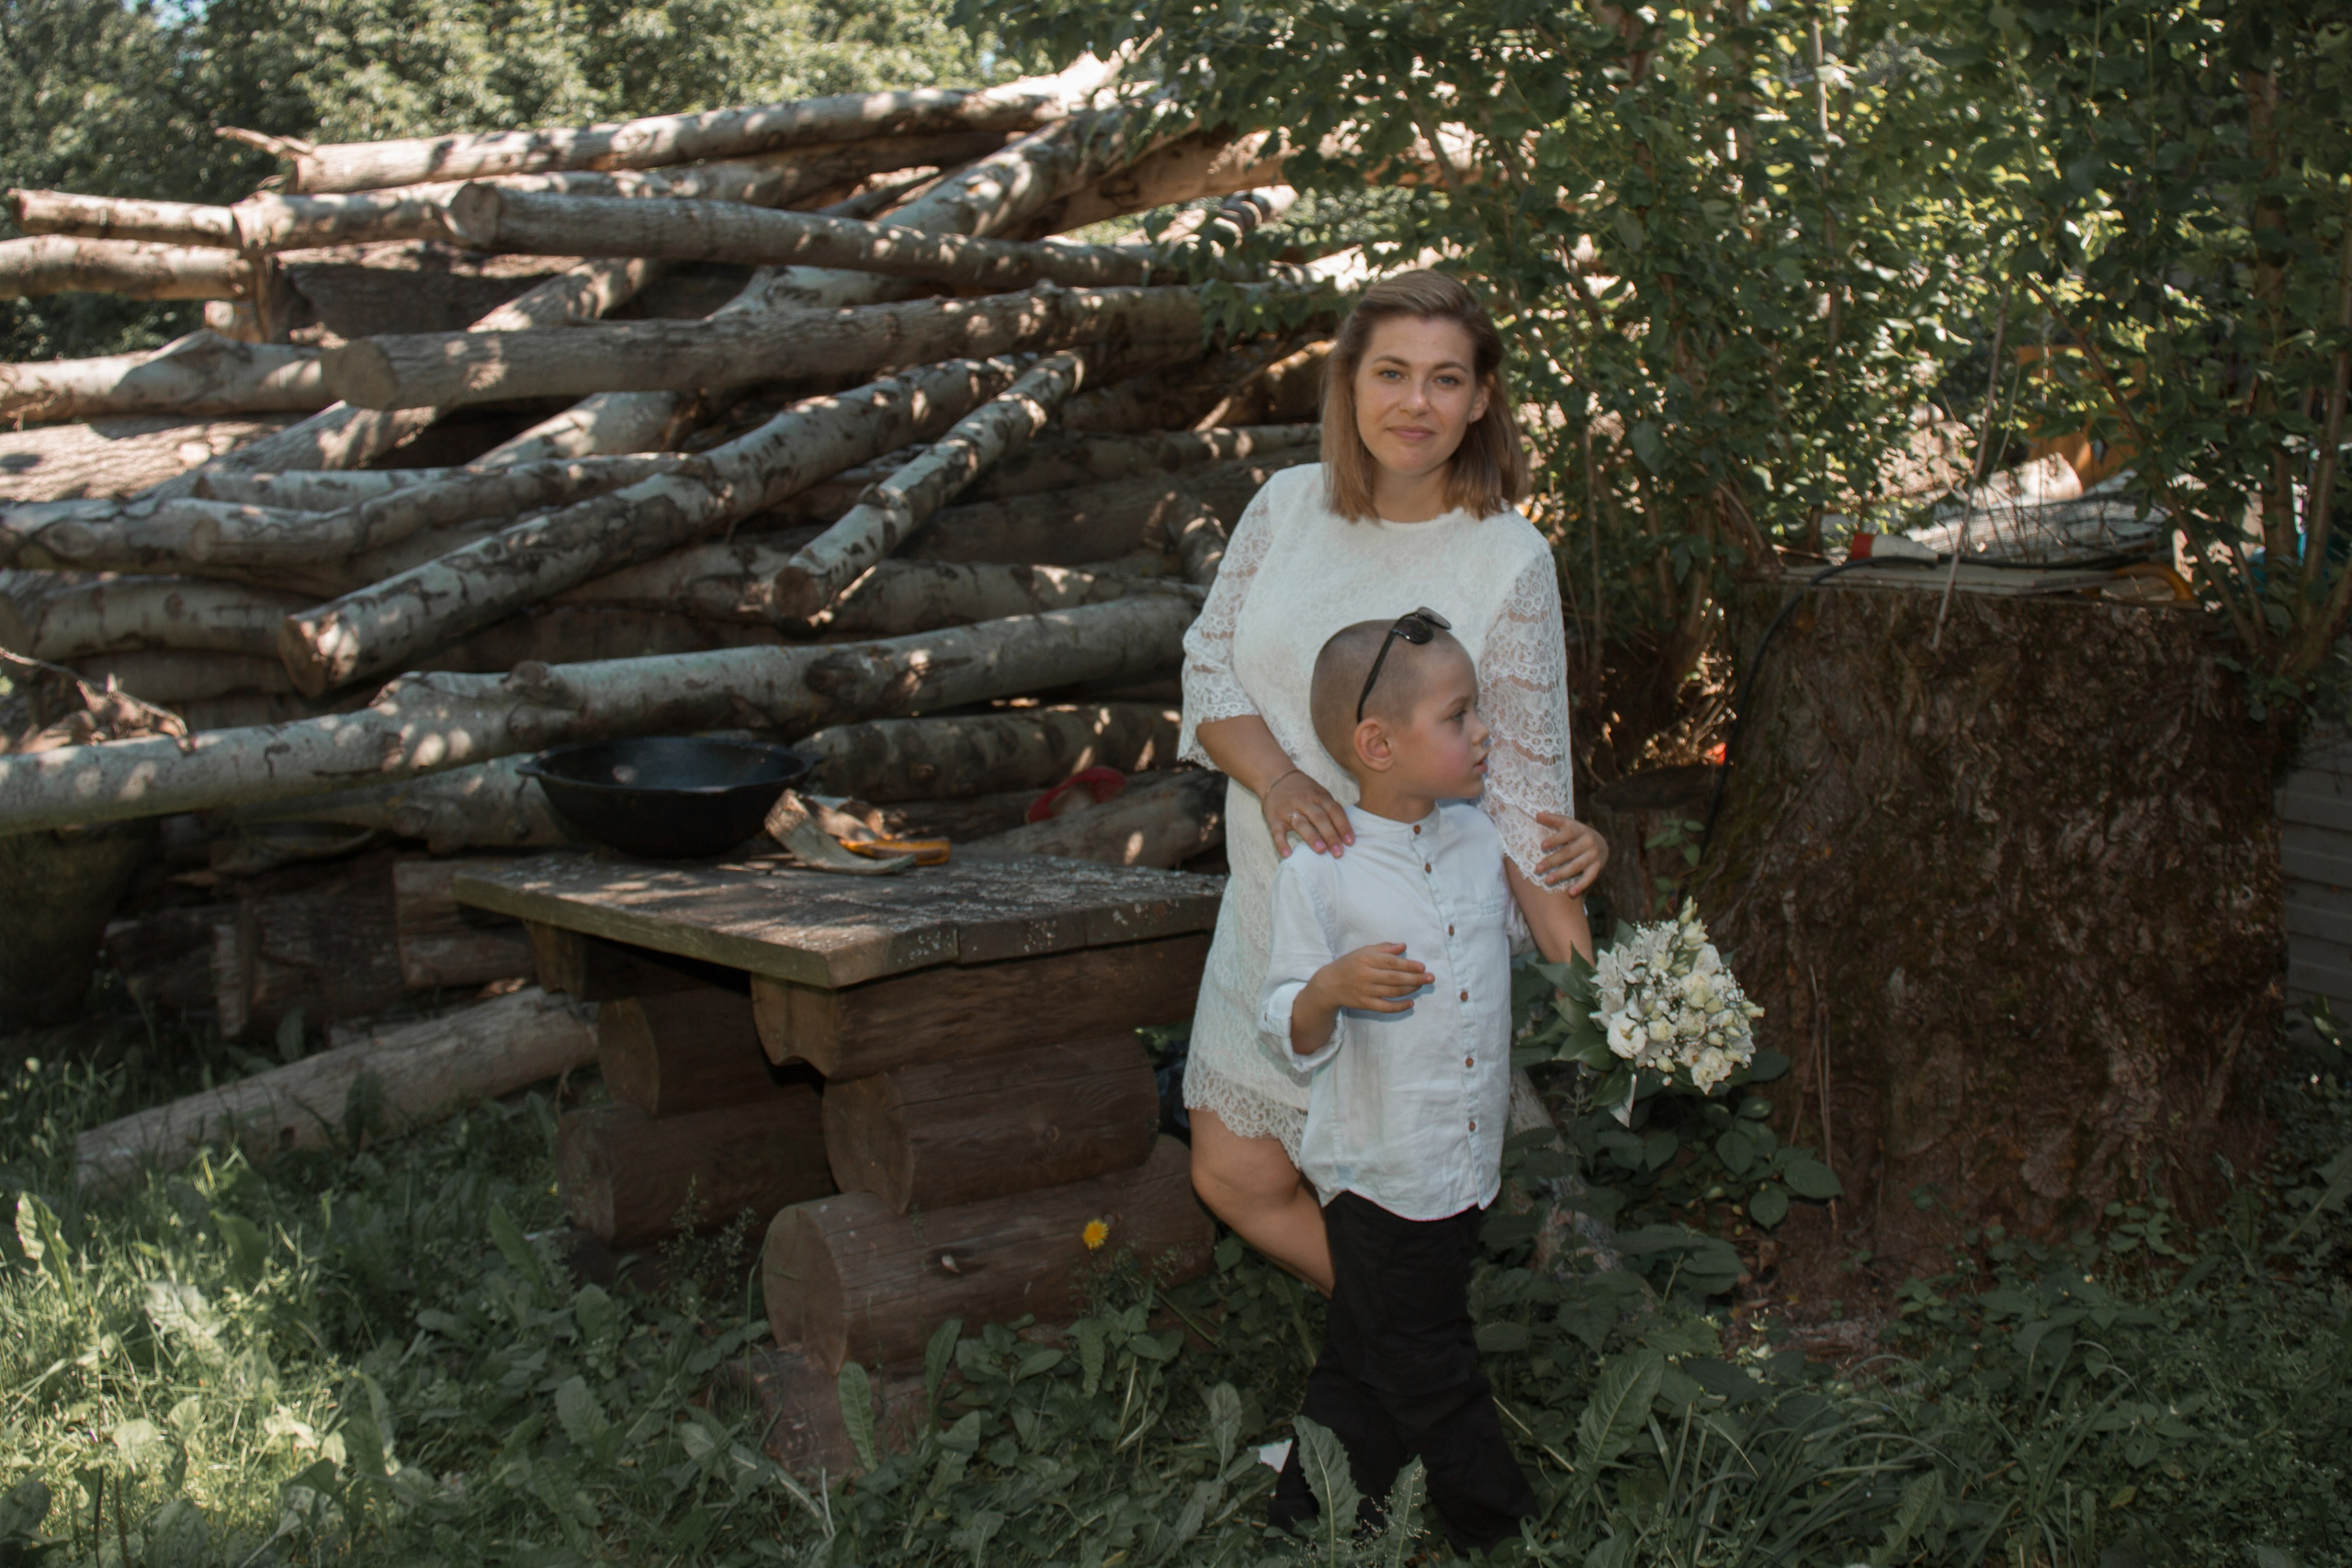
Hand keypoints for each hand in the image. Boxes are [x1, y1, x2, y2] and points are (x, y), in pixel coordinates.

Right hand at [1263, 767, 1353, 858]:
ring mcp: (1289, 810)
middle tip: (1339, 853)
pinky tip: (1287, 854)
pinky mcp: (1274, 818)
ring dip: (1311, 837)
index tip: (1350, 842)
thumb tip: (1347, 832)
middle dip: (1330, 835)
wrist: (1275, 778)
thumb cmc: (1303, 791)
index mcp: (1319, 796)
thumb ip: (1331, 809)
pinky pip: (1277, 831)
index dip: (1343, 826)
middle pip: (1320, 818)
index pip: (1334, 810)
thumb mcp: (1319, 794)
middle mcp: (1305, 802)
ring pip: (1301, 823)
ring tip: (1321, 850)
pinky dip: (1281, 843)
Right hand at [1310, 943, 1429, 1013]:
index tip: (1422, 967)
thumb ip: (1383, 948)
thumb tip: (1403, 946)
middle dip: (1415, 978)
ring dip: (1410, 990)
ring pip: (1392, 992)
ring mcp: (1365, 991)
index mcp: (1365, 959)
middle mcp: (1365, 975)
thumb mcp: (1362, 952)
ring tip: (1421, 986)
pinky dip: (1399, 1006)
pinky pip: (1385, 1007)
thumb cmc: (1348, 965)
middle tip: (1430, 978)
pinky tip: (1410, 1003)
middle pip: (1395, 978)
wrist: (1328, 985)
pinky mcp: (1364, 1004)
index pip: (1391, 962)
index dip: (1409, 965)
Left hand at [1533, 810, 1607, 893]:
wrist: (1600, 843)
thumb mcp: (1567, 824)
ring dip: (1562, 874)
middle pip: (1568, 852)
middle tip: (1537, 869)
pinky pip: (1589, 878)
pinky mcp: (1598, 867)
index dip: (1555, 839)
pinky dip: (1581, 885)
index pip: (1566, 833)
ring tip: (1547, 880)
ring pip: (1576, 866)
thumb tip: (1536, 814)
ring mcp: (1593, 855)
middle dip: (1552, 861)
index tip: (1542, 845)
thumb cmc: (1575, 833)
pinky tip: (1571, 893)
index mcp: (1578, 829)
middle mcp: (1588, 841)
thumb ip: (1552, 820)